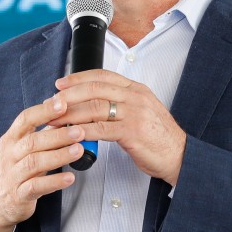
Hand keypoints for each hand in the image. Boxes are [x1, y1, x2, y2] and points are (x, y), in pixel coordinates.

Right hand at [0, 97, 80, 231]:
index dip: (44, 111)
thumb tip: (64, 113)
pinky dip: (54, 182)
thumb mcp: (21, 149)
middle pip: (33, 141)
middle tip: (80, 131)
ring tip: (79, 150)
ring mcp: (12, 175)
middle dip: (58, 135)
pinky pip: (36, 187)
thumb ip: (41, 133)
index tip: (63, 103)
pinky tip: (70, 178)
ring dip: (59, 156)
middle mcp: (9, 155)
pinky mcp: (19, 195)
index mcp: (10, 139)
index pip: (25, 119)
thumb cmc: (13, 170)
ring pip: (34, 163)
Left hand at [48, 69, 186, 185]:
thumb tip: (92, 104)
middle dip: (69, 94)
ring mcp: (135, 113)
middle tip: (52, 101)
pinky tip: (70, 134)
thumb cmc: (159, 137)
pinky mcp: (132, 132)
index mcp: (136, 89)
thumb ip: (120, 104)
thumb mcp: (141, 111)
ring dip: (71, 113)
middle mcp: (135, 97)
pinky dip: (82, 131)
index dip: (78, 78)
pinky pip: (101, 129)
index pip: (102, 75)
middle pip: (94, 88)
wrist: (180, 156)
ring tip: (55, 119)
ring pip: (94, 107)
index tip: (61, 83)